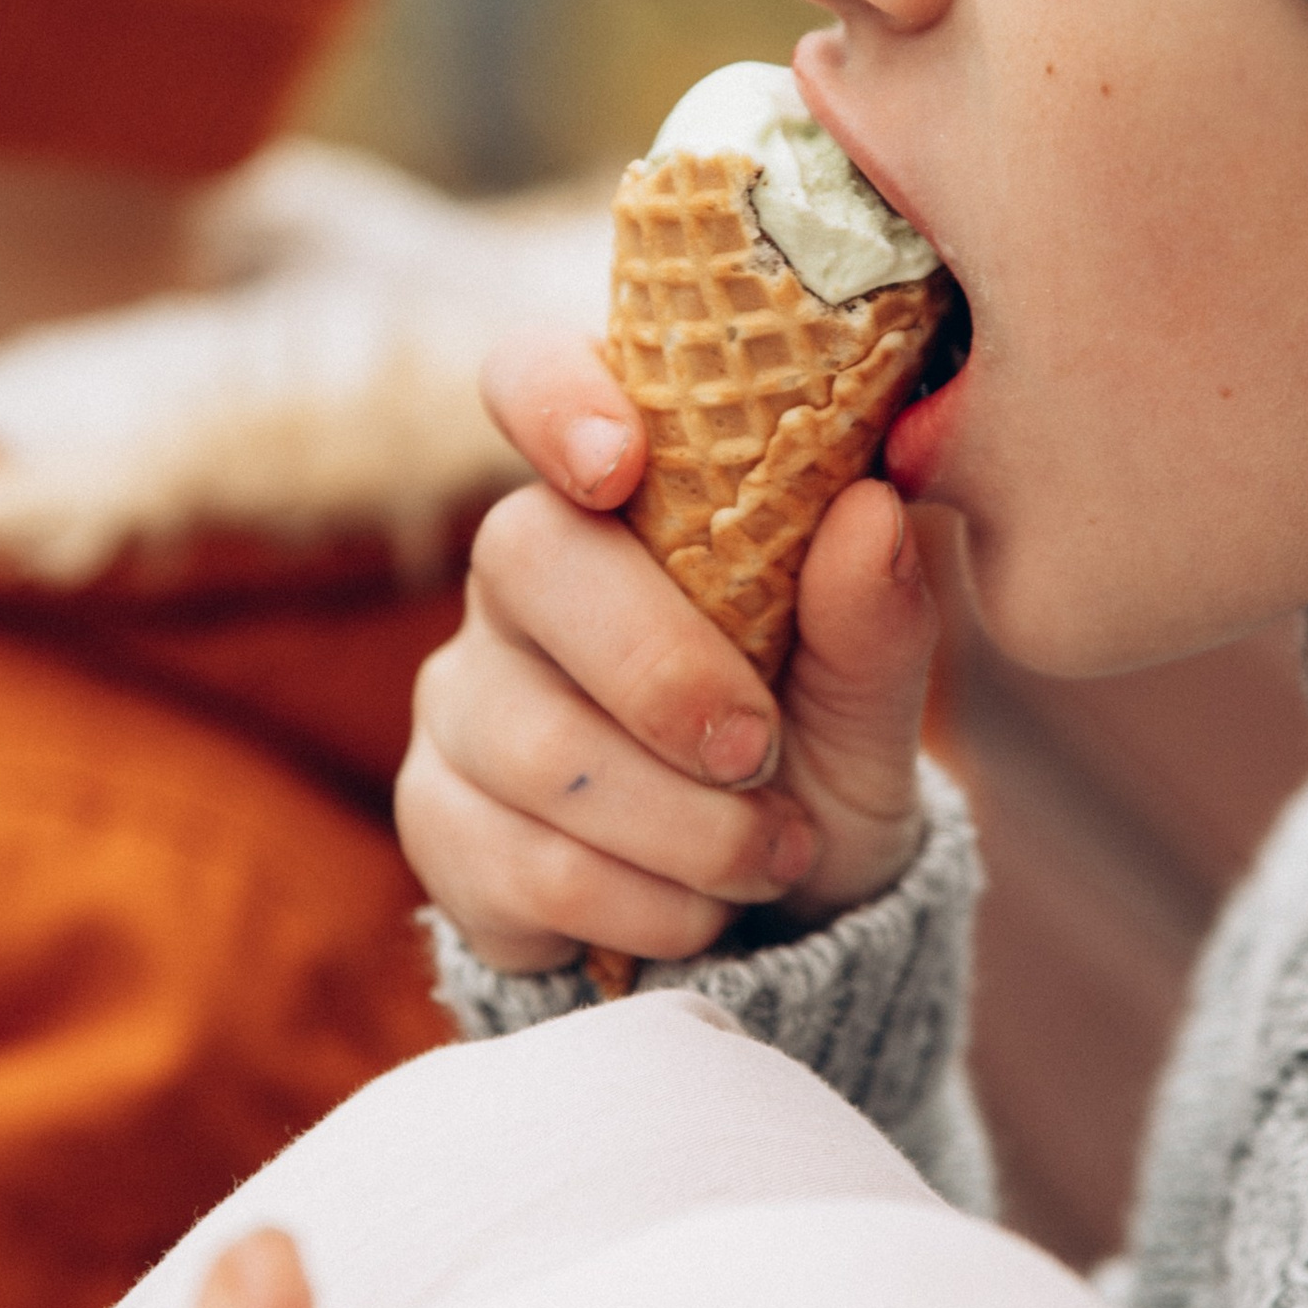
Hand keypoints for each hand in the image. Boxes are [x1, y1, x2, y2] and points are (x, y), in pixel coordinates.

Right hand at [397, 327, 935, 972]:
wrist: (778, 929)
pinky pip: (510, 859)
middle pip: (528, 559)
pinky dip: (635, 906)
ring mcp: (463, 693)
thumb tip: (871, 510)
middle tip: (761, 755)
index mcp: (622, 495)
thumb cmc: (816, 768)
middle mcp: (521, 574)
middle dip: (661, 672)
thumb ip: (872, 618)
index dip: (554, 399)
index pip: (532, 378)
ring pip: (532, 740)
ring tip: (770, 855)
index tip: (620, 464)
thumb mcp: (869, 703)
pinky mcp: (435, 815)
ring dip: (681, 825)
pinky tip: (697, 913)